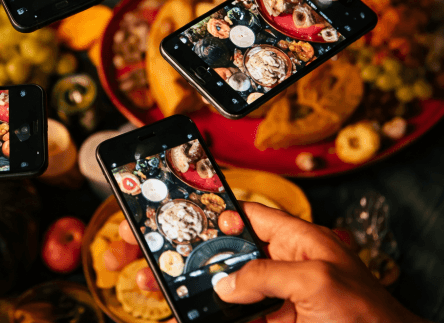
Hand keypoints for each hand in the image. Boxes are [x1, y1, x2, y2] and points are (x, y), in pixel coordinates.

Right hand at [120, 204, 425, 322]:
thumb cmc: (371, 318)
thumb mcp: (317, 283)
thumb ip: (266, 274)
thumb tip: (227, 284)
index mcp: (297, 241)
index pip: (247, 215)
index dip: (212, 210)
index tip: (177, 209)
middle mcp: (282, 267)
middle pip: (224, 253)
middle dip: (185, 250)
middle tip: (148, 247)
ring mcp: (275, 300)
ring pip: (221, 289)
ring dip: (187, 287)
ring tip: (152, 283)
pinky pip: (231, 318)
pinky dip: (204, 316)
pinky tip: (181, 315)